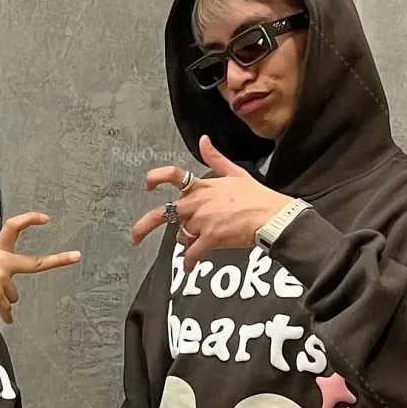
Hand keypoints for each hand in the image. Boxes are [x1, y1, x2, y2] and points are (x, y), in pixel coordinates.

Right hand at [0, 213, 80, 323]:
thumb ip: (2, 271)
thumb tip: (12, 300)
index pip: (14, 227)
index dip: (29, 220)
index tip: (45, 219)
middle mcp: (2, 262)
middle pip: (35, 263)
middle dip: (58, 260)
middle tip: (75, 256)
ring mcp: (1, 279)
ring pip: (14, 295)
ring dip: (3, 298)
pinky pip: (8, 310)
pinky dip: (5, 315)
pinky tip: (2, 317)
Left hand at [130, 135, 290, 270]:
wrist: (271, 217)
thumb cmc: (257, 197)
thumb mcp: (235, 173)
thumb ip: (215, 158)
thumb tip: (203, 140)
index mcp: (202, 186)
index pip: (173, 175)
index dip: (156, 178)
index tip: (148, 186)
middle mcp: (197, 203)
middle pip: (163, 213)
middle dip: (144, 226)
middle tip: (135, 237)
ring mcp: (202, 221)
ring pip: (182, 236)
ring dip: (188, 240)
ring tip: (202, 241)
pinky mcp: (210, 238)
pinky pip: (192, 254)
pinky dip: (190, 262)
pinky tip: (189, 267)